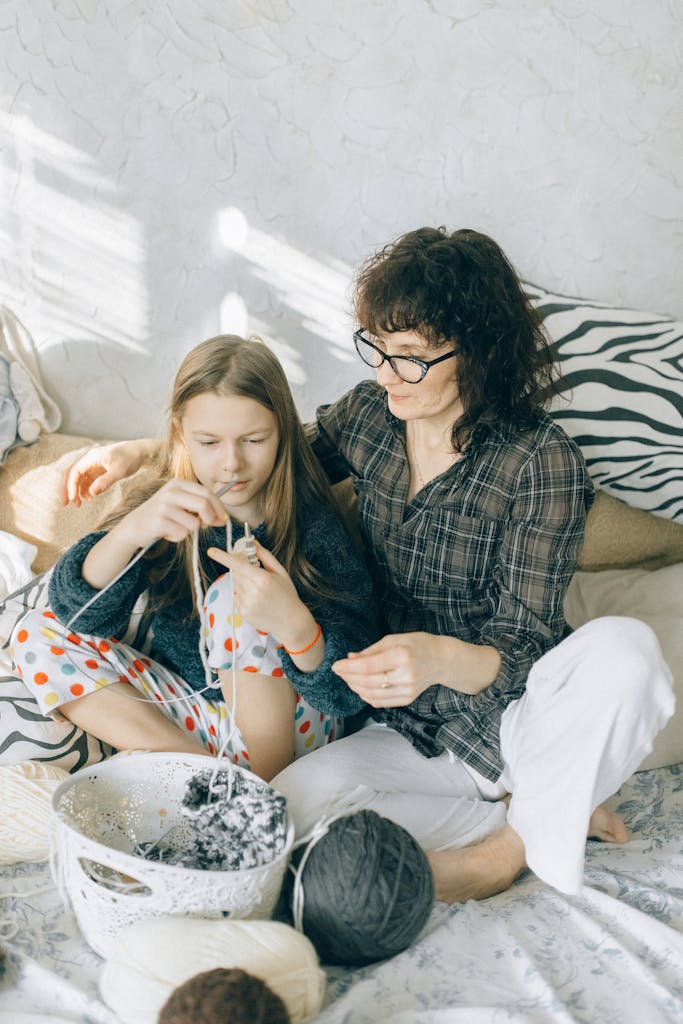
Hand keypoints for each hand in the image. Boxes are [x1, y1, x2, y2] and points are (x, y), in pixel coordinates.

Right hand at [61, 439, 156, 506]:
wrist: (141, 452)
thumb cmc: (131, 458)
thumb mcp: (120, 471)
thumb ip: (106, 481)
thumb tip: (92, 493)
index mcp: (92, 457)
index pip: (75, 471)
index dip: (71, 485)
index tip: (72, 499)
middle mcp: (90, 460)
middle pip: (72, 474)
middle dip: (67, 489)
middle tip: (65, 504)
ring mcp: (93, 465)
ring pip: (79, 479)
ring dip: (77, 492)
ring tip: (79, 505)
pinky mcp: (98, 470)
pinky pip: (87, 481)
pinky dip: (86, 490)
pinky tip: (90, 498)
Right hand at [119, 479, 227, 548]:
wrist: (134, 527)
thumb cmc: (162, 517)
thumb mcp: (180, 505)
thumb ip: (201, 508)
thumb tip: (224, 519)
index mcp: (177, 484)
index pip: (207, 492)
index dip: (219, 507)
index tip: (224, 519)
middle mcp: (171, 491)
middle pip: (204, 505)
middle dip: (210, 519)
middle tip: (206, 526)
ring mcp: (164, 506)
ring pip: (194, 523)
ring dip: (190, 531)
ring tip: (177, 528)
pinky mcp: (159, 521)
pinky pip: (182, 533)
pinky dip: (178, 537)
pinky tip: (167, 534)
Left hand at [207, 540, 308, 642]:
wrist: (291, 621)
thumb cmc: (287, 594)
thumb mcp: (280, 572)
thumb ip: (265, 556)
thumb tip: (252, 543)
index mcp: (262, 579)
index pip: (238, 565)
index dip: (223, 557)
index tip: (211, 551)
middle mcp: (252, 591)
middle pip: (235, 573)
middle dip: (241, 571)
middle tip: (255, 576)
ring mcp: (246, 603)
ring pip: (235, 585)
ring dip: (242, 584)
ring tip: (259, 592)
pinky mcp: (242, 613)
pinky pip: (235, 597)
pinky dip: (242, 596)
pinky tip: (256, 601)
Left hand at [332, 632, 447, 706]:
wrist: (442, 660)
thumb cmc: (417, 645)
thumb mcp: (394, 639)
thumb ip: (371, 651)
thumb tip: (349, 659)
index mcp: (402, 656)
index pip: (368, 666)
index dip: (348, 668)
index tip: (335, 665)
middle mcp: (405, 675)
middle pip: (367, 682)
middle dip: (348, 678)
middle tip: (339, 671)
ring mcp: (407, 690)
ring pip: (372, 695)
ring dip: (355, 688)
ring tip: (347, 678)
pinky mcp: (407, 699)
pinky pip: (380, 702)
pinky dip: (366, 696)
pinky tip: (360, 688)